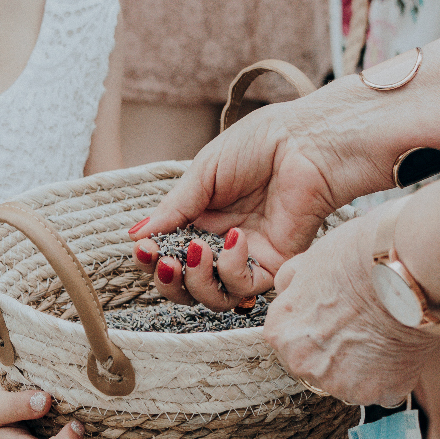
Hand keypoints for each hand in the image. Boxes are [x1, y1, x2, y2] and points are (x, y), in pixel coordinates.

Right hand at [132, 81, 388, 289]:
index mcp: (201, 220)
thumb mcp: (204, 173)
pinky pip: (244, 287)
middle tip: (164, 259)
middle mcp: (221, 244)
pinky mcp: (274, 265)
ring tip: (196, 249)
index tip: (143, 248)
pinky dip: (231, 267)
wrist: (303, 142)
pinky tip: (235, 238)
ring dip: (196, 280)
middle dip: (167, 281)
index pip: (167, 256)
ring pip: (212, 297)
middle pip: (185, 287)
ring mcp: (247, 258)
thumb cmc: (258, 145)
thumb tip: (136, 235)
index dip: (151, 260)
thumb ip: (173, 208)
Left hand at [265, 207, 436, 405]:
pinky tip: (398, 346)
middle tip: (360, 326)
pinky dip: (392, 374)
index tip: (333, 319)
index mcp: (282, 333)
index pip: (289, 341)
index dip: (315, 328)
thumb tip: (287, 290)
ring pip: (350, 381)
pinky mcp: (375, 392)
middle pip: (316, 366)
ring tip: (382, 334)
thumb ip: (290, 284)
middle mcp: (303, 364)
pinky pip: (383, 389)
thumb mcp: (308, 261)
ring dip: (365, 366)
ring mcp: (339, 383)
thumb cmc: (360, 261)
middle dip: (336, 352)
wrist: (404, 273)